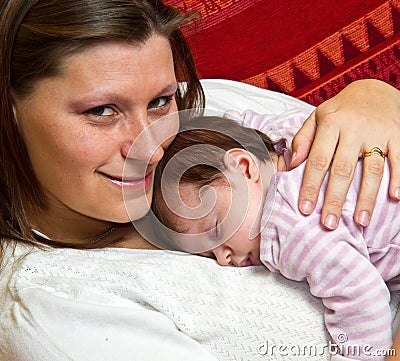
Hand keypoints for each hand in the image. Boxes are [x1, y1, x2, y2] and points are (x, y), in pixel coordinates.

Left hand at [291, 79, 399, 229]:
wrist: (374, 88)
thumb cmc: (340, 109)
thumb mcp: (316, 117)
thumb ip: (303, 139)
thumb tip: (293, 164)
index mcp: (331, 124)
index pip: (318, 160)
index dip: (310, 185)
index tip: (305, 208)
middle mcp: (354, 128)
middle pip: (343, 169)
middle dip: (335, 198)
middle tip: (328, 223)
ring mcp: (378, 132)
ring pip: (372, 169)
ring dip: (367, 197)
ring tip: (360, 221)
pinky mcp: (397, 134)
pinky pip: (399, 158)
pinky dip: (399, 178)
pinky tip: (395, 198)